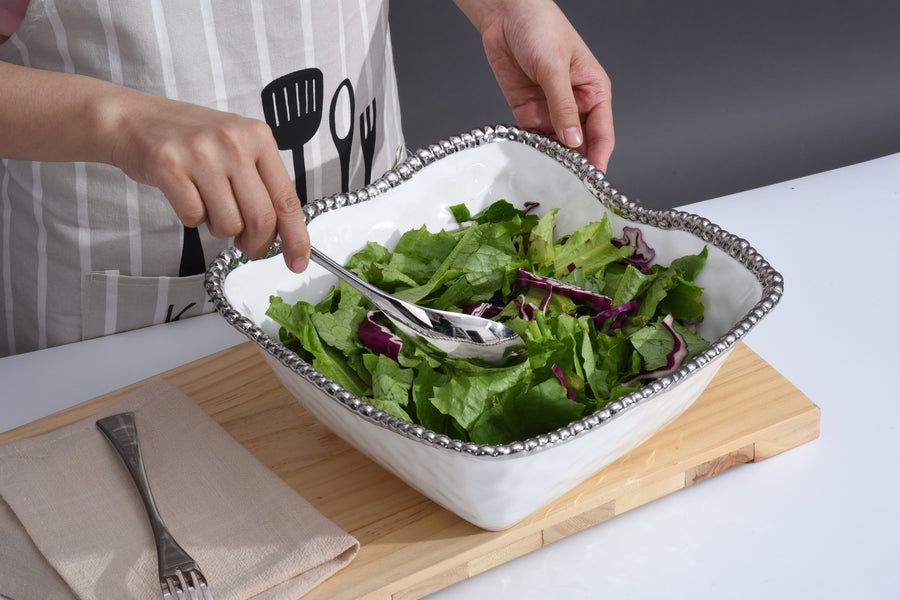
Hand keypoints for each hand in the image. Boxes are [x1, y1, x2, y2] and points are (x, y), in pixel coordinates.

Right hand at [108, 93, 310, 271]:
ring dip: (220, 228)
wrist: (133, 119)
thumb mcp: (237, 148)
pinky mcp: (169, 166)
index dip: (296, 237)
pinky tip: (186, 195)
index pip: (287, 199)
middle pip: (261, 219)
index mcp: (258, 137)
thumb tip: (286, 233)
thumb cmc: (190, 139)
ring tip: (209, 205)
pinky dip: (192, 218)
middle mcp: (234, 142)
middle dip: (257, 244)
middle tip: (247, 246)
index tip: (298, 261)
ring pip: (228, 224)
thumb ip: (262, 183)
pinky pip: (194, 218)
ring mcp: (201, 153)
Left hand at [454, 0, 614, 171]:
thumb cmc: (540, 27)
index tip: (593, 182)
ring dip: (551, 161)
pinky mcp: (528, 111)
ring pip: (556, 145)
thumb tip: (574, 142)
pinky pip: (533, 138)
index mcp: (594, 91)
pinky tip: (529, 163)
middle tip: (567, 187)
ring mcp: (551, 110)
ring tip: (546, 180)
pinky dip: (531, 151)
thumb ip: (563, 106)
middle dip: (575, 166)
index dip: (599, 158)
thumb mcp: (554, 67)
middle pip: (580, 145)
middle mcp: (575, 104)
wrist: (505, 14)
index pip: (602, 133)